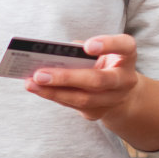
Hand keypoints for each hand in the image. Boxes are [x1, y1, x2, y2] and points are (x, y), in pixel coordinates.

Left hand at [24, 34, 140, 126]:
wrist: (118, 91)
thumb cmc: (101, 62)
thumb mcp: (97, 51)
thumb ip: (79, 50)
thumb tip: (50, 55)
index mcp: (127, 56)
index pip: (125, 46)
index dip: (108, 45)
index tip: (88, 46)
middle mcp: (125, 79)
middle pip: (98, 80)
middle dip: (66, 78)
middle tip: (40, 74)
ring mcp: (114, 99)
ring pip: (83, 99)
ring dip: (53, 92)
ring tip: (31, 83)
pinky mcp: (99, 112)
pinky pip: (73, 105)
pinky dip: (53, 96)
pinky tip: (37, 89)